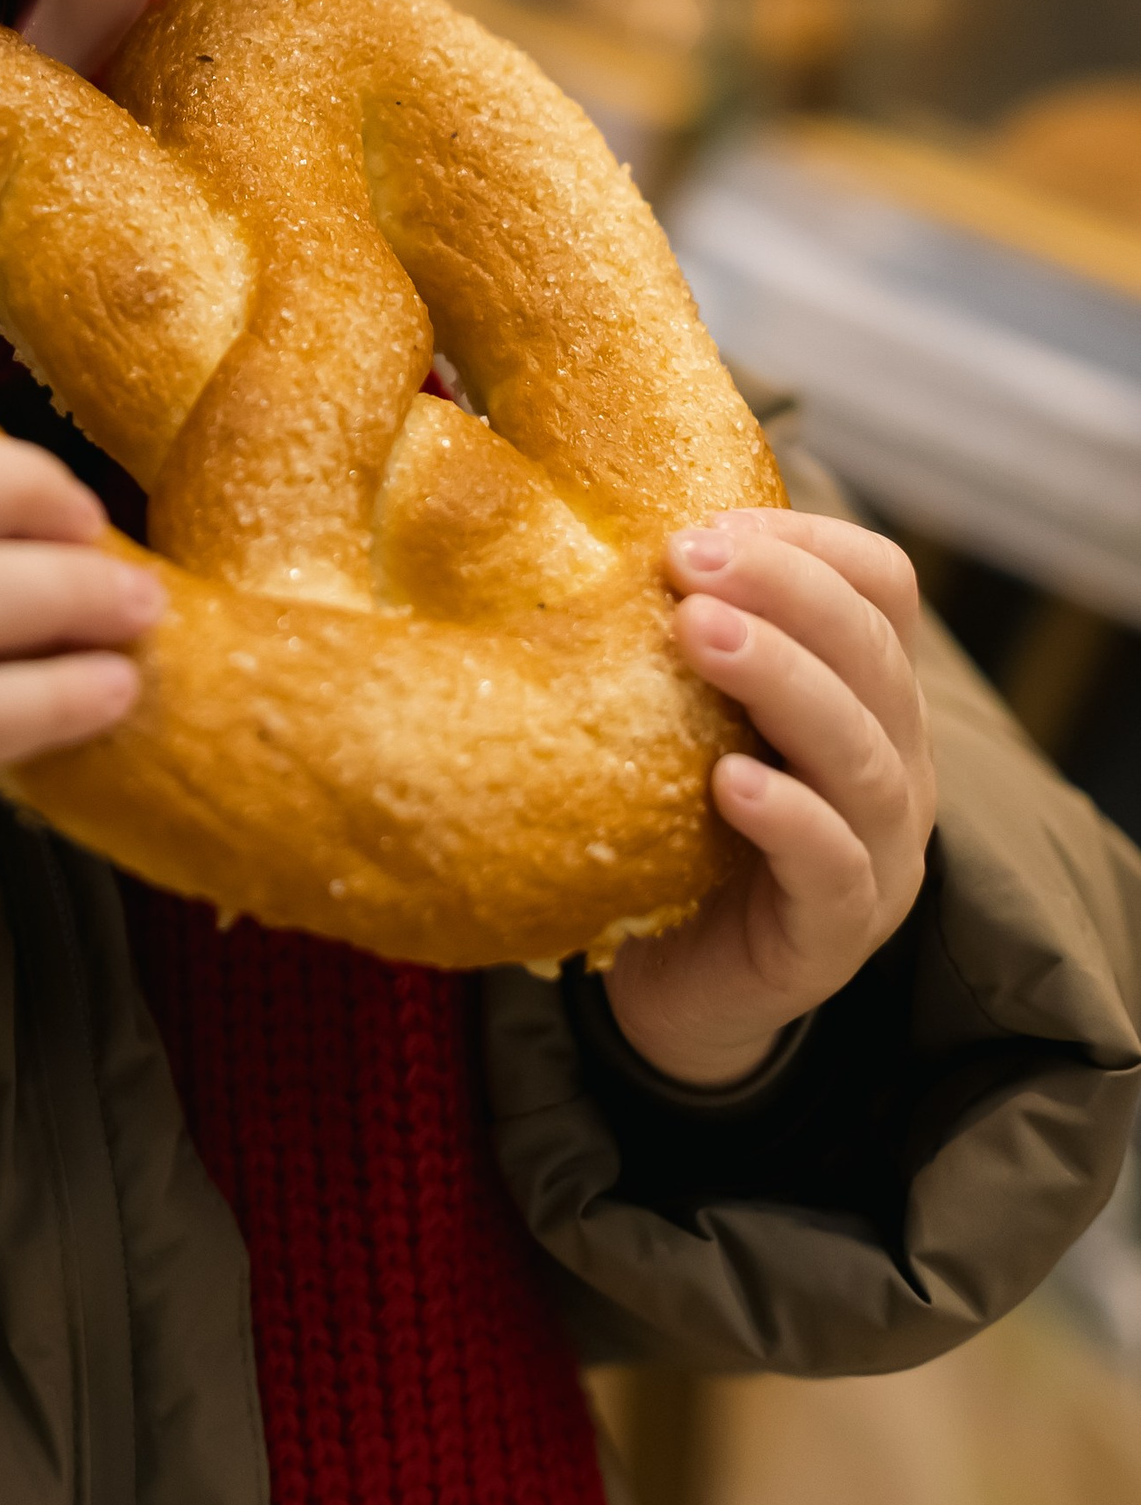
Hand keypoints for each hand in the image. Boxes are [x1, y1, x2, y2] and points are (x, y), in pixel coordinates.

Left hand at [606, 508, 934, 1089]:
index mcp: (868, 692)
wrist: (673, 984)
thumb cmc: (682, 825)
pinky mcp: (836, 932)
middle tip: (687, 559)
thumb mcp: (693, 713)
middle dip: (784, 592)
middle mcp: (895, 762)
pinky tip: (729, 781)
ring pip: (863, 752)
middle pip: (875, 654)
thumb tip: (608, 526)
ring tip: (698, 632)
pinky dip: (788, 816)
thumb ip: (688, 632)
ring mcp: (880, 852)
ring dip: (781, 680)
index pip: (883, 587)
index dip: (809, 542)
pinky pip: (833, 867)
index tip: (707, 521)